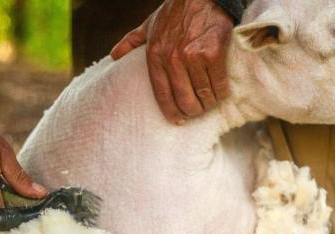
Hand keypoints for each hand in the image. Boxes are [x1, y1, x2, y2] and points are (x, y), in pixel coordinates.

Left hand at [110, 0, 233, 123]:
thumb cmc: (175, 11)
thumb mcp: (149, 25)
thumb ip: (132, 41)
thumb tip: (114, 56)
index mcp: (155, 55)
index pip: (162, 94)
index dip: (171, 112)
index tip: (177, 120)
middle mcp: (172, 59)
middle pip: (184, 99)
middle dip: (191, 111)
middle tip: (196, 113)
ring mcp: (193, 57)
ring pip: (203, 95)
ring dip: (207, 104)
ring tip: (209, 105)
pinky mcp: (213, 54)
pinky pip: (218, 84)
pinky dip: (221, 93)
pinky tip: (221, 94)